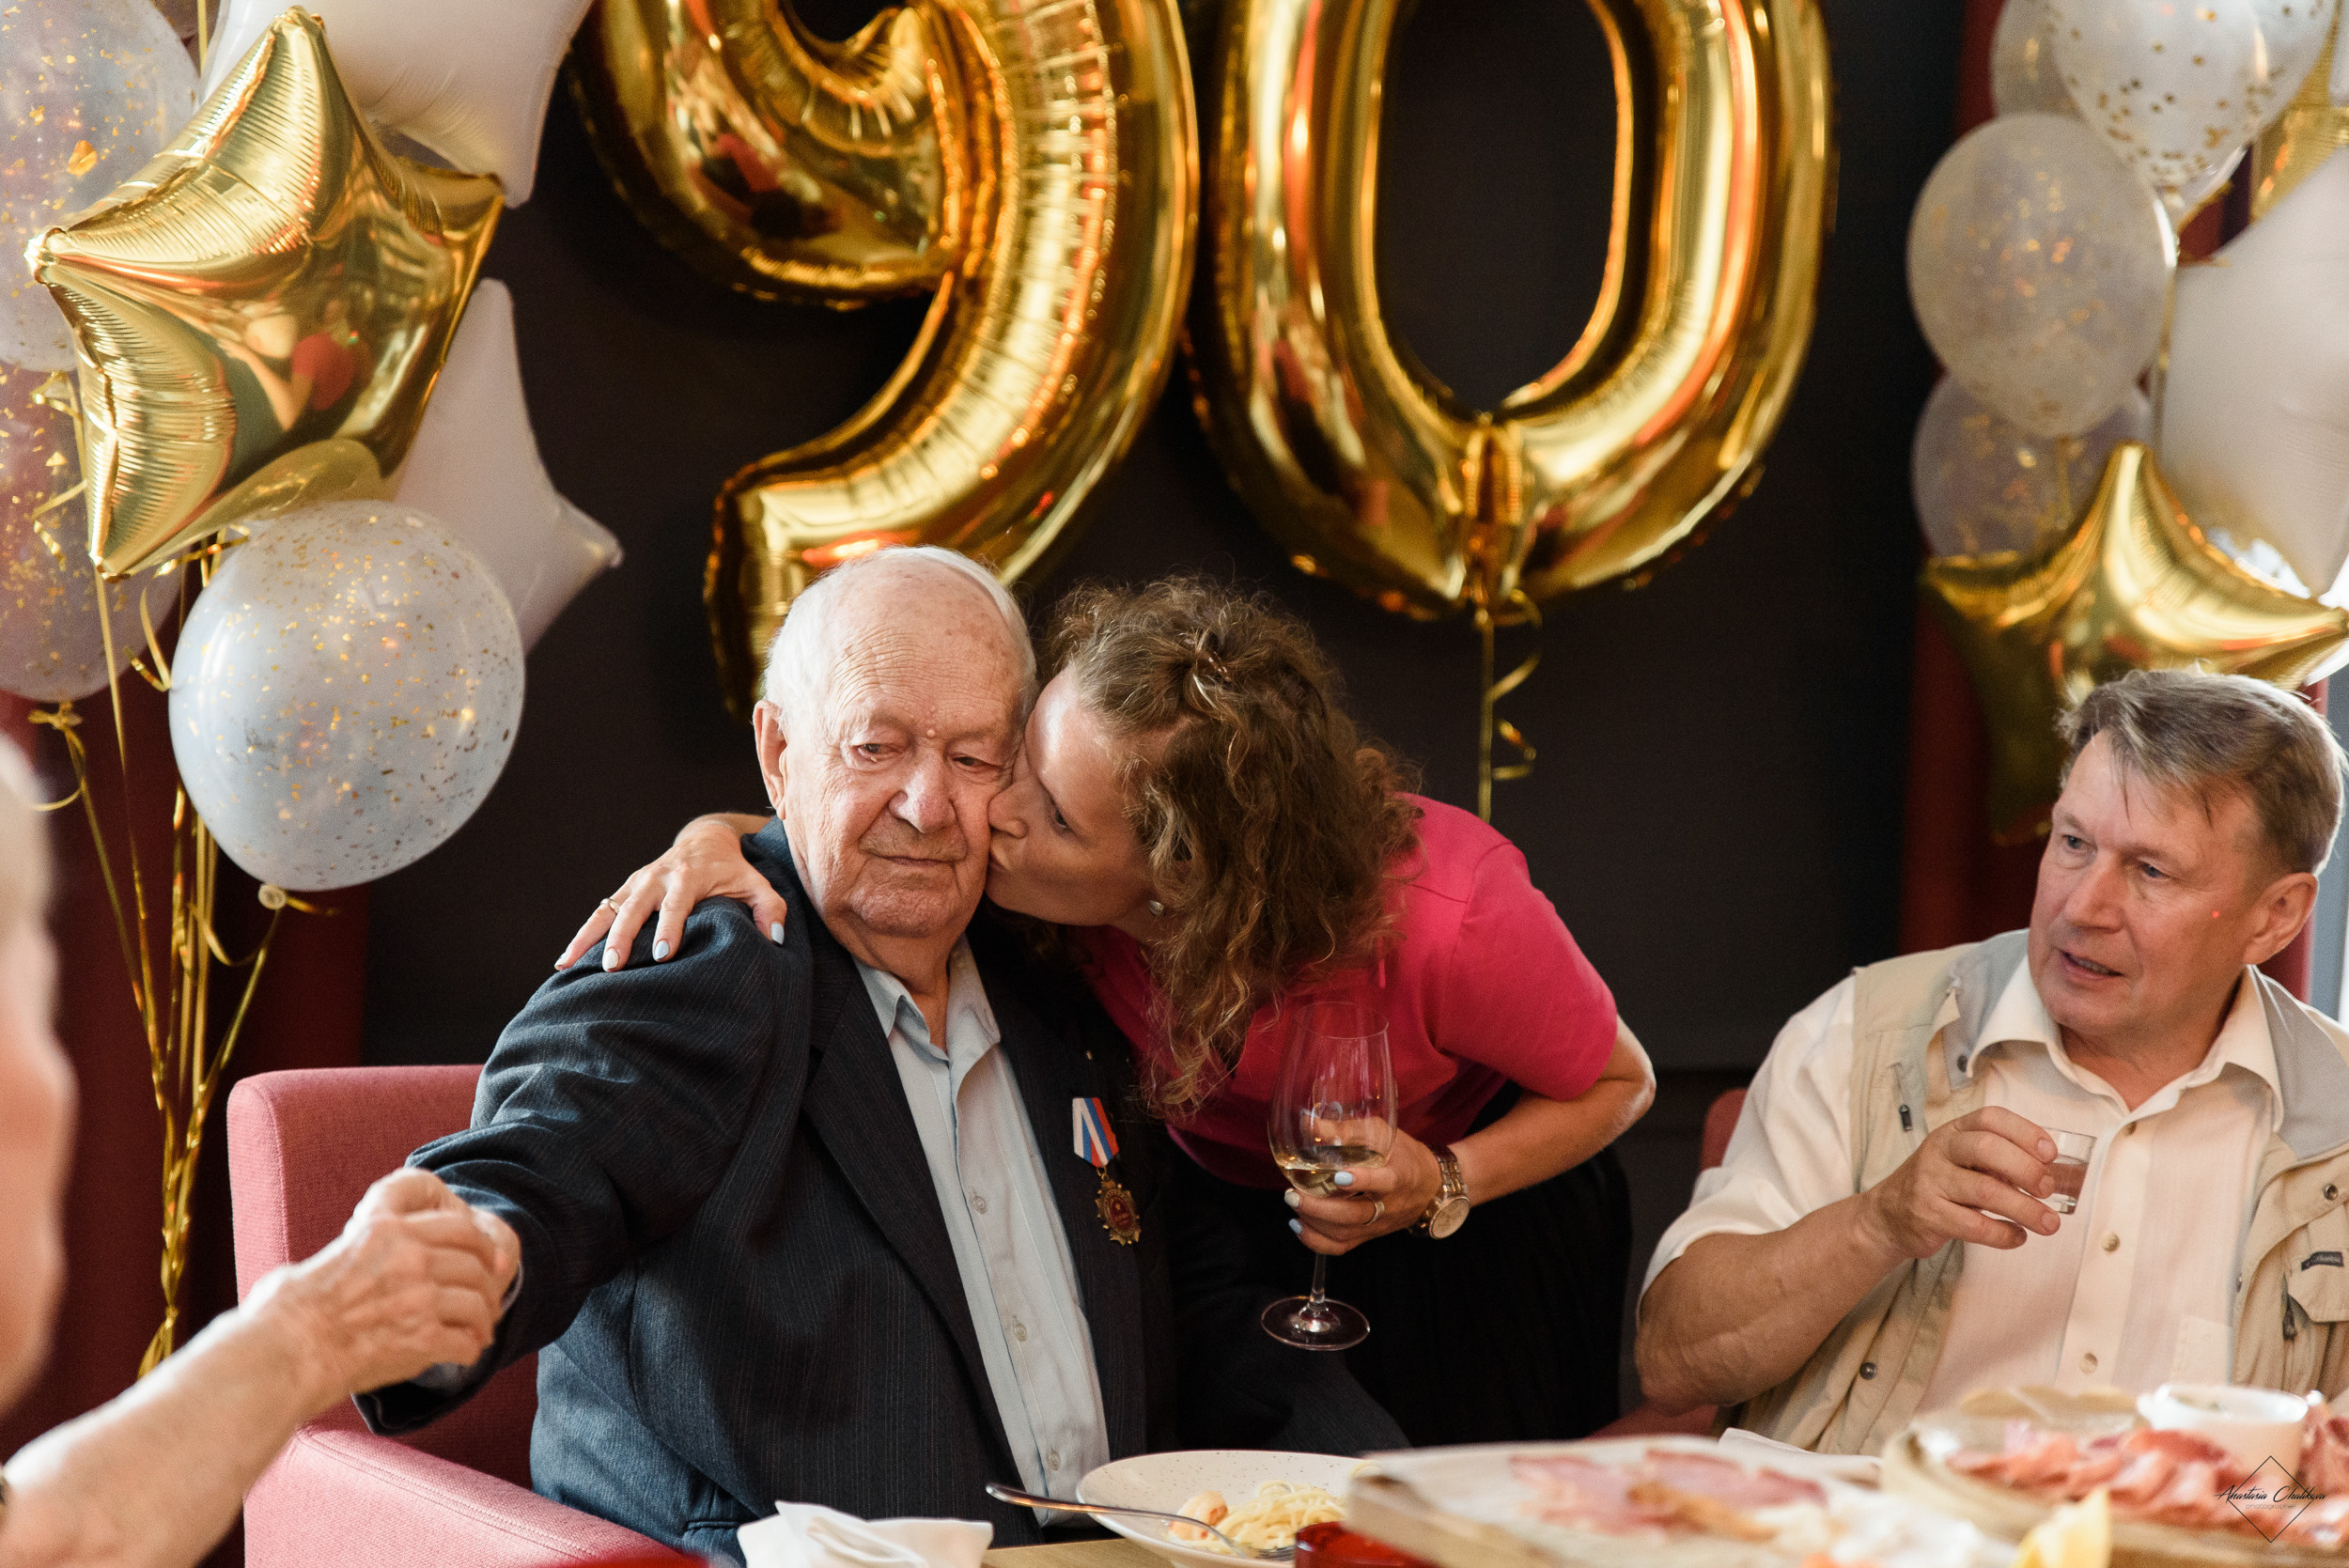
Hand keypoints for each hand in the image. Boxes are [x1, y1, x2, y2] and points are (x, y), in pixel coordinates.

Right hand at [246, 1168, 519, 1408]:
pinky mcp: (423, 1337)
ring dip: (483, 1320)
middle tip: (490, 1302)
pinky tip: (463, 1355)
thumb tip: (356, 1254)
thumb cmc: (287, 1310)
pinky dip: (470, 1350)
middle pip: (476, 1263)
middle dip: (489, 1284)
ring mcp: (420, 1297)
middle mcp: (411, 1256)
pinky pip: (467, 1342)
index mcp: (387, 1228)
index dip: (482, 1243)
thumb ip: (362, 1246)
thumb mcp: (331, 1253)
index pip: (459, 1225)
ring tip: (479, 1332)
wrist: (286, 1351)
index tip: (490, 1257)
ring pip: (479, 1302)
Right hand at [555, 815, 785, 969]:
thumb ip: (771, 909)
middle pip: (635, 908)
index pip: (678, 904)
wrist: (705, 840)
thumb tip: (774, 940)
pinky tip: (565, 961)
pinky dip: (582, 935)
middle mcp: (658, 877)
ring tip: (570, 965)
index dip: (670, 928)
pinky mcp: (625, 889)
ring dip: (591, 938)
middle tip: (615, 967)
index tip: (665, 954)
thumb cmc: (734, 870)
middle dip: (624, 938)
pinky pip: (600, 913)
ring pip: (608, 910)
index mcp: (689, 875)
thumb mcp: (757, 884)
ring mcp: (637, 882)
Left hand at [1286, 1127, 1442, 1255]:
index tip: (1338, 1177)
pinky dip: (1316, 1241)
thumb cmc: (1401, 1153)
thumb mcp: (1380, 1132)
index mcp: (1398, 1175)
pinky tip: (1299, 1225)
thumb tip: (1308, 1123)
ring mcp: (1379, 1225)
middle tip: (1293, 1193)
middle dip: (1319, 1208)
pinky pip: (1342, 1247)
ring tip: (1293, 1202)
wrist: (1429, 1185)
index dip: (1363, 1181)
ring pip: (1345, 1233)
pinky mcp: (1369, 1236)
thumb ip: (1346, 1130)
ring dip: (1314, 1222)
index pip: (1384, 1182)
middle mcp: (1390, 1205)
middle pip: (1355, 1215)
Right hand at [1855, 1106, 2059, 1261]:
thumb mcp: (1961, 1160)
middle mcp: (1939, 1151)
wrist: (1887, 1215)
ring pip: (1985, 1191)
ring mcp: (1930, 1182)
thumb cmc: (1938, 1184)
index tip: (2050, 1153)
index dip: (2025, 1131)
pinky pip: (1974, 1226)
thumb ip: (1998, 1160)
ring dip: (2025, 1209)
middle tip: (2049, 1189)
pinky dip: (2003, 1234)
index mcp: (1953, 1131)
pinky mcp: (1928, 1215)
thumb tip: (2051, 1173)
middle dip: (2026, 1169)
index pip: (1990, 1118)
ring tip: (2049, 1223)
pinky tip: (2018, 1237)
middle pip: (1987, 1148)